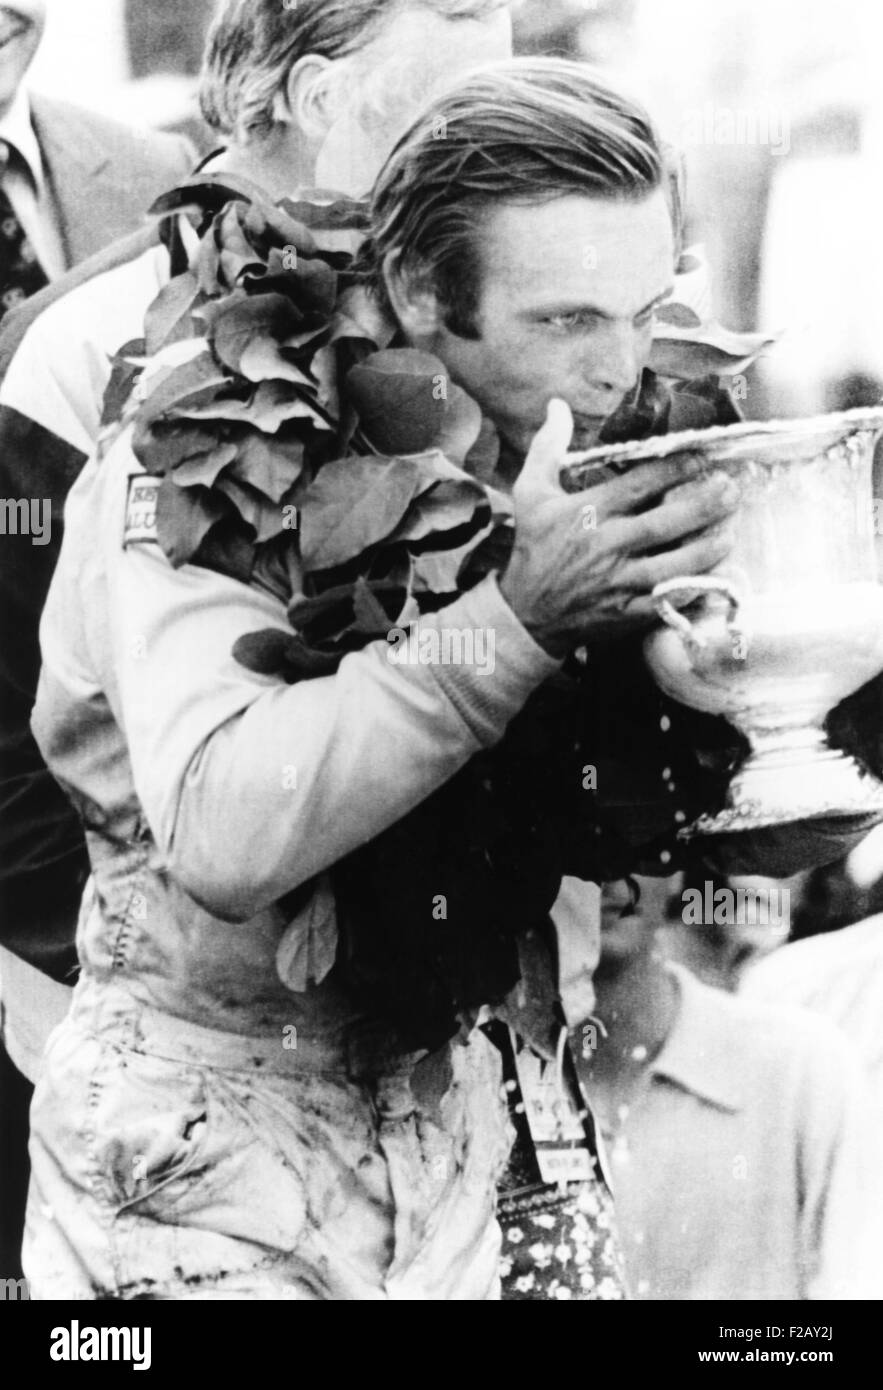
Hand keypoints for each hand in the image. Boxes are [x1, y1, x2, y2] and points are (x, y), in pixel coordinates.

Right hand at [499, 399, 738, 656]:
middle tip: (731, 489)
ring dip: (706, 548)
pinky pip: (666, 601)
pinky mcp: (626, 612)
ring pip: (672, 564)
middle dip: (704, 504)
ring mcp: (618, 582)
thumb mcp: (530, 493)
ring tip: (732, 530)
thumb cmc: (533, 548)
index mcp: (588, 512)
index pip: (640, 484)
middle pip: (665, 522)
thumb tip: (557, 404)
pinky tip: (714, 575)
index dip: (675, 468)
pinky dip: (691, 590)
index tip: (701, 457)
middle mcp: (607, 545)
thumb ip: (547, 447)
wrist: (525, 613)